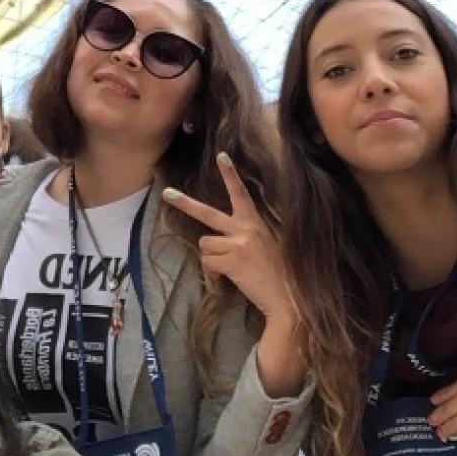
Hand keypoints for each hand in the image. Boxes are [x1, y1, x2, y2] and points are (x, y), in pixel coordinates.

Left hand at [161, 152, 291, 320]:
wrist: (290, 299)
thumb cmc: (283, 275)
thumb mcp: (275, 244)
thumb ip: (255, 234)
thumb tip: (233, 235)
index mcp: (257, 223)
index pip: (241, 193)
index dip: (230, 174)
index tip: (221, 156)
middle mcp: (246, 229)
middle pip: (207, 213)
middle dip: (184, 203)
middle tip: (167, 193)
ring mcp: (238, 244)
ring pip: (205, 244)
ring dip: (210, 258)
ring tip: (226, 270)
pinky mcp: (231, 261)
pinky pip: (207, 262)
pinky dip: (211, 274)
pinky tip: (224, 281)